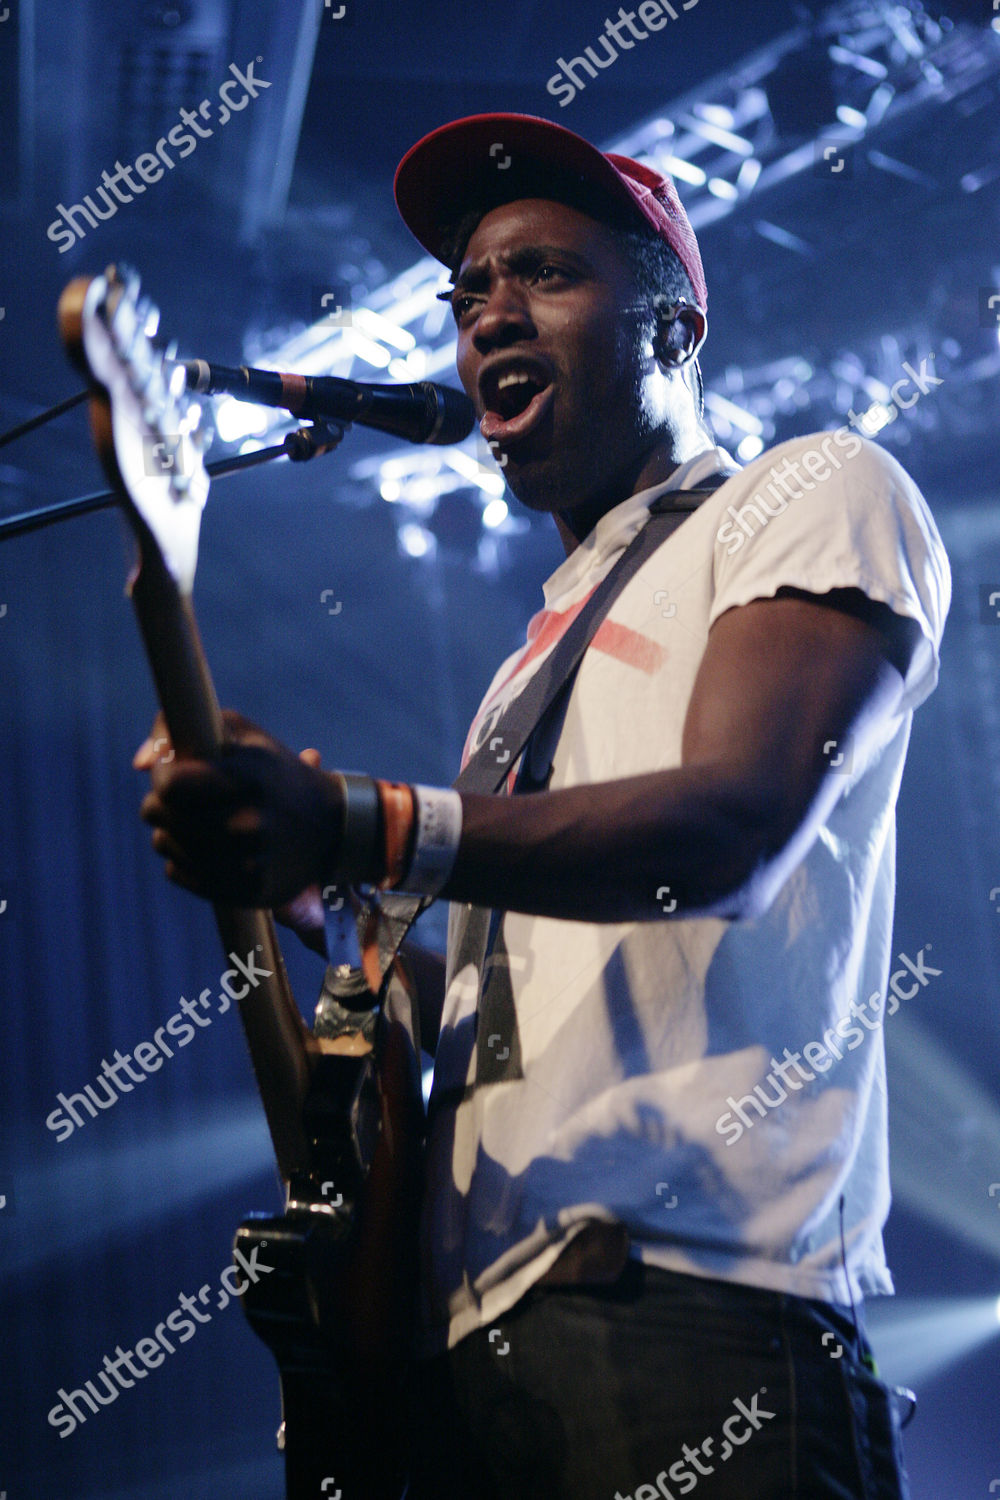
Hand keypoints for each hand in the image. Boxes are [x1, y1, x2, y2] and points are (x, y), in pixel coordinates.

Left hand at [133, 711, 344, 908]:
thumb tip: (139, 764)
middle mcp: (250, 822)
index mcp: (250, 776)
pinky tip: (205, 847)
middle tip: (183, 799)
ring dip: (170, 831)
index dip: (163, 776)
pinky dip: (182, 859)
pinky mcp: (245, 892)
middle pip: (159, 814)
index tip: (174, 773)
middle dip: (161, 802)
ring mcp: (249, 861)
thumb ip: (185, 731)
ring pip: (165, 845)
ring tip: (196, 821)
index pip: (171, 783)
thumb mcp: (244, 735)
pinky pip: (177, 873)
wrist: (331, 827)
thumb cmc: (276, 772)